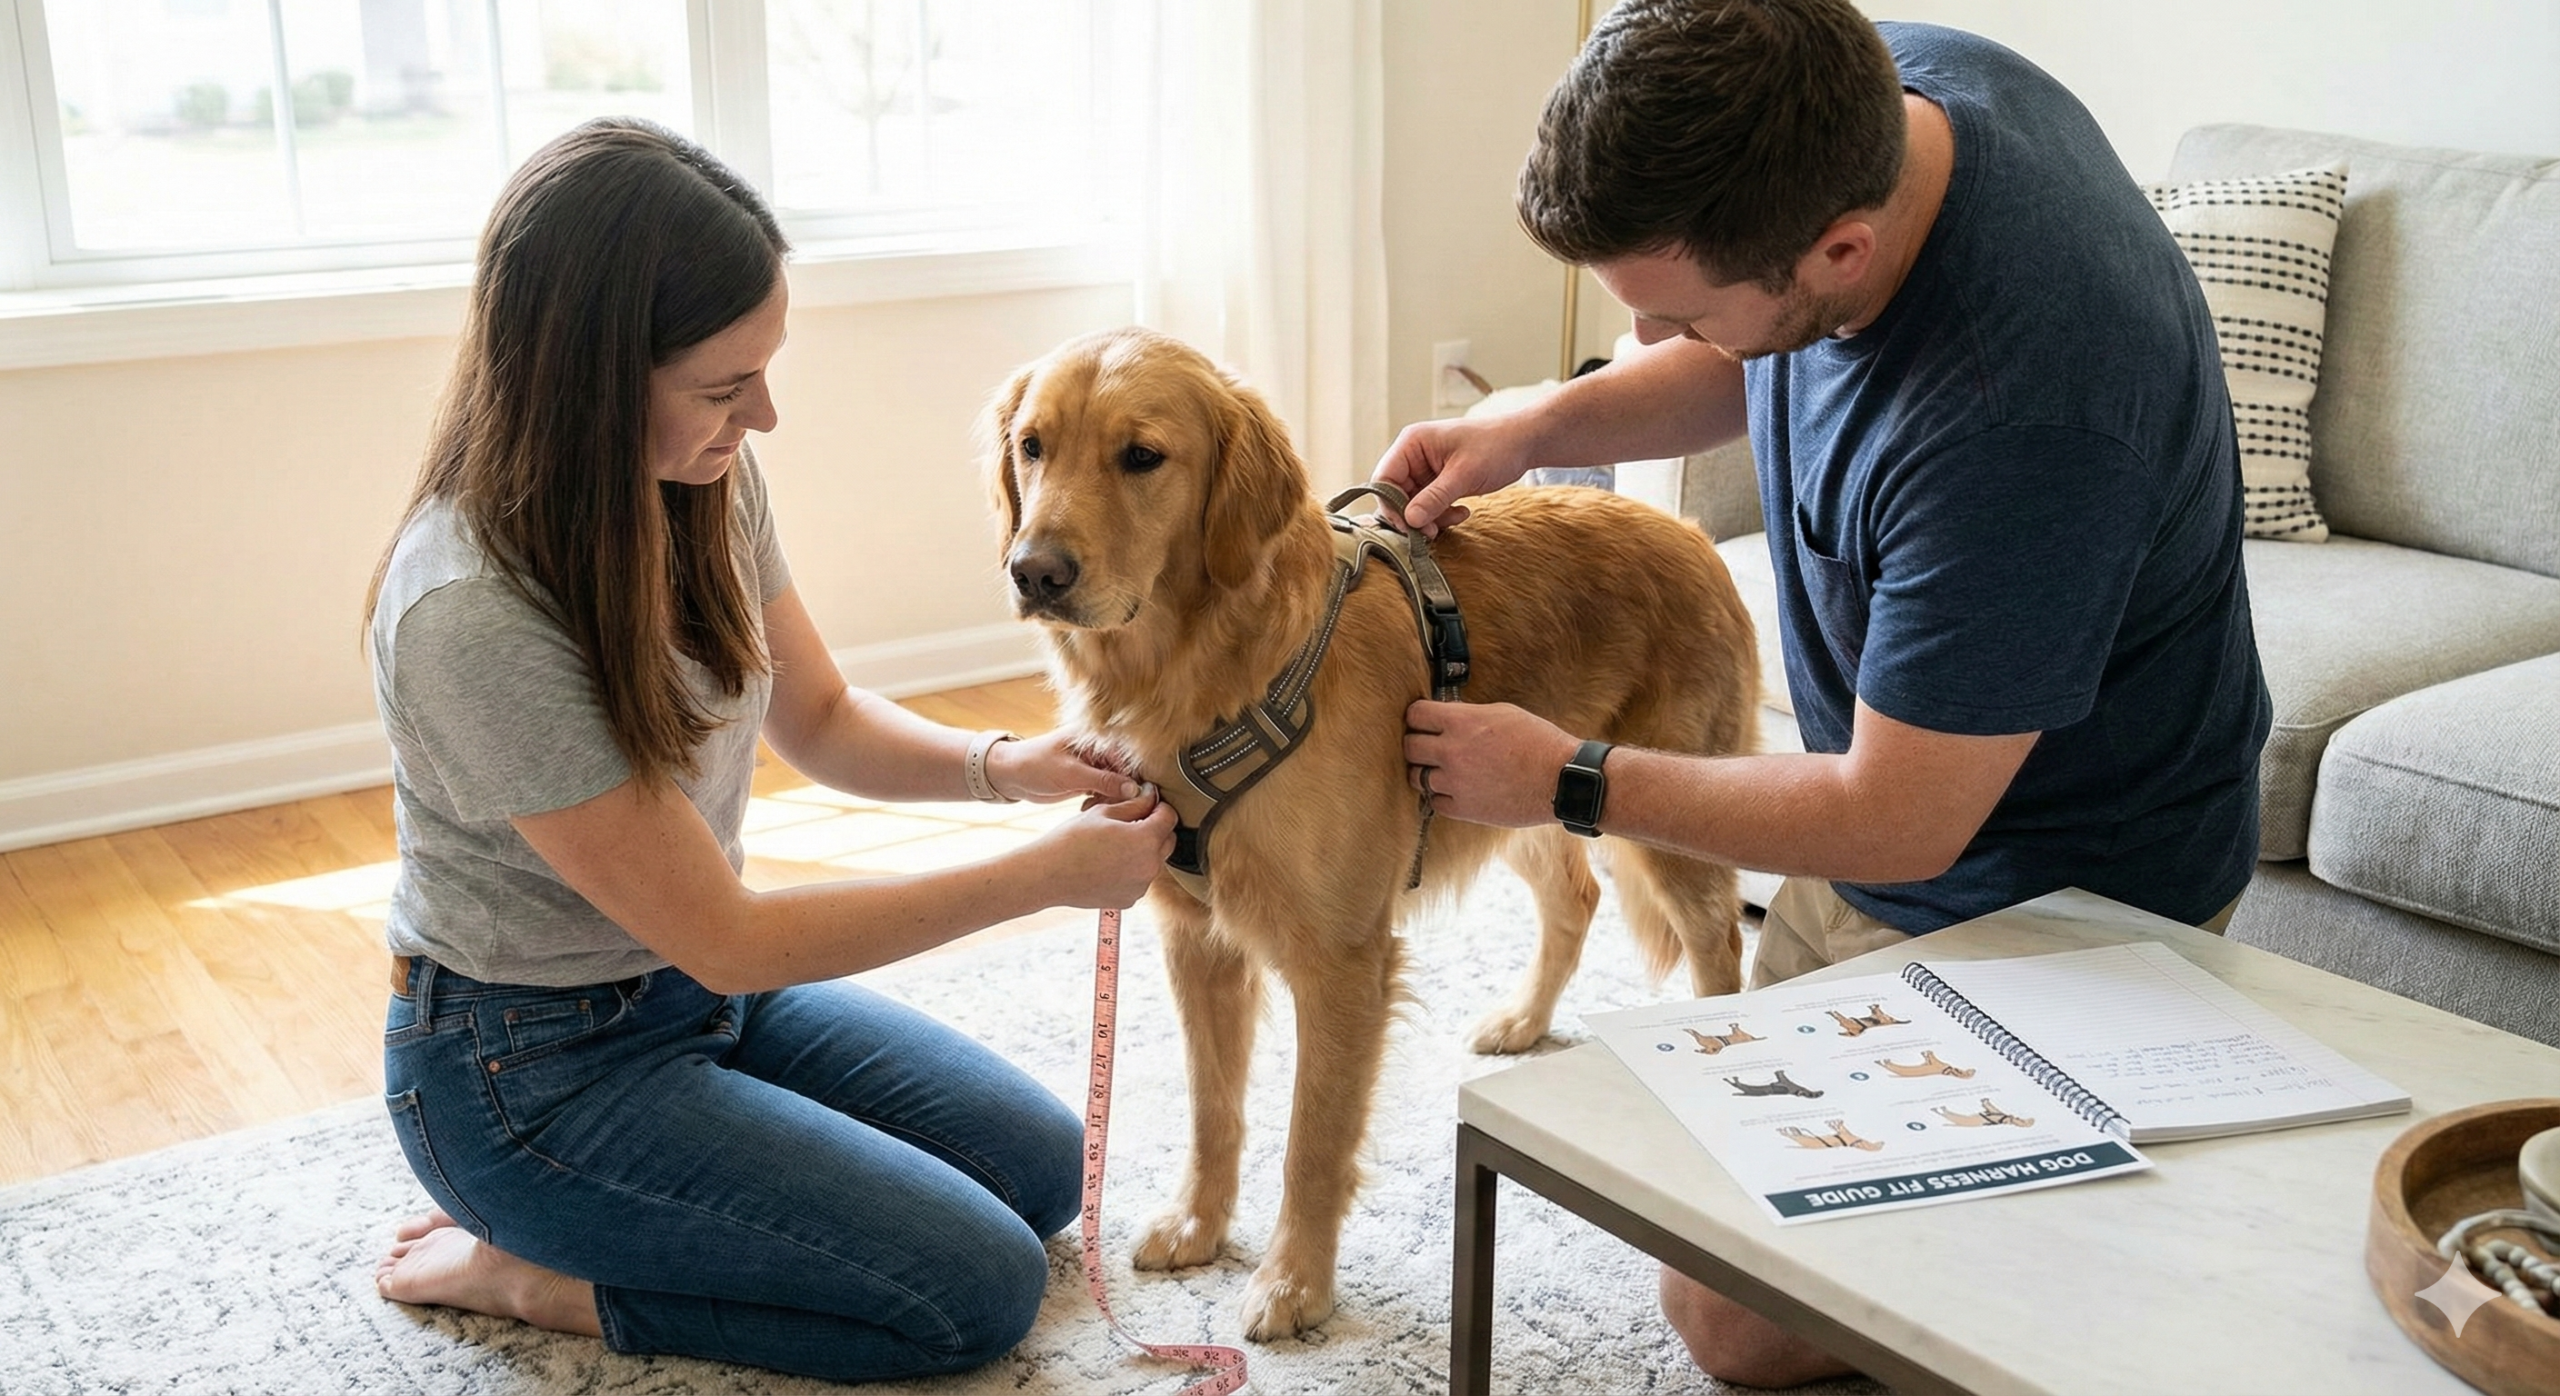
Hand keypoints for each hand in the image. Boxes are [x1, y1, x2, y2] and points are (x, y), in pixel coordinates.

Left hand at [989, 729, 1144, 803]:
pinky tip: (1088, 806)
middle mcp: (1098, 751)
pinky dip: (1101, 801)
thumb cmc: (1036, 764)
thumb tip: (1135, 789)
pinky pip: (1105, 792)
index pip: (1127, 758)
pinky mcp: (1087, 780)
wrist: (1011, 775)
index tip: (1136, 797)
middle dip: (1122, 791)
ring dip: (1111, 798)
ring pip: (1117, 785)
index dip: (1134, 778)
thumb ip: (1104, 781)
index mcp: (1096, 739)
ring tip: (1094, 804)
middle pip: (1125, 773)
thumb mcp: (1071, 773)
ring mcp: (1094, 766)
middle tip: (1113, 806)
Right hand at [1028, 787, 1176, 909]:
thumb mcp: (1104, 812)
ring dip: (1144, 851)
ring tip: (1114, 845)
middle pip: (1167, 841)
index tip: (1148, 804)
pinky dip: (1131, 870)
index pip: (1170, 817)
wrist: (1048, 874)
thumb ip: (1134, 804)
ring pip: (1154, 861)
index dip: (1160, 807)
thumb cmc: (1072, 839)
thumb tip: (1151, 796)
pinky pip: (1139, 879)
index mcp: (1146, 839)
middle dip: (1156, 829)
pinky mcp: (1129, 899)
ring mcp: (1140, 886)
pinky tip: (1108, 864)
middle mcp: (1149, 866)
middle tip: (1132, 822)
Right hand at [1370, 409, 1540, 534]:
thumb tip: (1410, 520)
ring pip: (1413, 504)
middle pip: (1396, 494)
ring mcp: (1425, 469)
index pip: (1384, 478)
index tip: (1410, 526)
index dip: (1392, 505)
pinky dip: (1442, 515)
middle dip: (1414, 515)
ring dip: (1431, 517)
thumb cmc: (1495, 447)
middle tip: (1432, 531)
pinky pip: (1429, 506)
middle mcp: (1413, 455)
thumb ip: (1435, 497)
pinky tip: (1463, 512)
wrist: (1523, 443)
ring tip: (1456, 517)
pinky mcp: (1438, 482)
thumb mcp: (1464, 474)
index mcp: (1412, 443)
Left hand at [1403, 700, 1581, 828]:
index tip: (1422, 722)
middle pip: (1409, 747)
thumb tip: (1446, 718)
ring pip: (1416, 778)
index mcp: (1461, 722)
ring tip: (1442, 770)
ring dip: (1426, 772)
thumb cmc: (1538, 741)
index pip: (1415, 714)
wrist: (1561, 779)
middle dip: (1416, 744)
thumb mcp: (1502, 713)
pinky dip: (1441, 796)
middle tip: (1427, 747)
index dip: (1417, 717)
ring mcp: (1455, 783)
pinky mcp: (1464, 809)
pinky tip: (1455, 790)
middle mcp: (1452, 752)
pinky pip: (1435, 802)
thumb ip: (1468, 715)